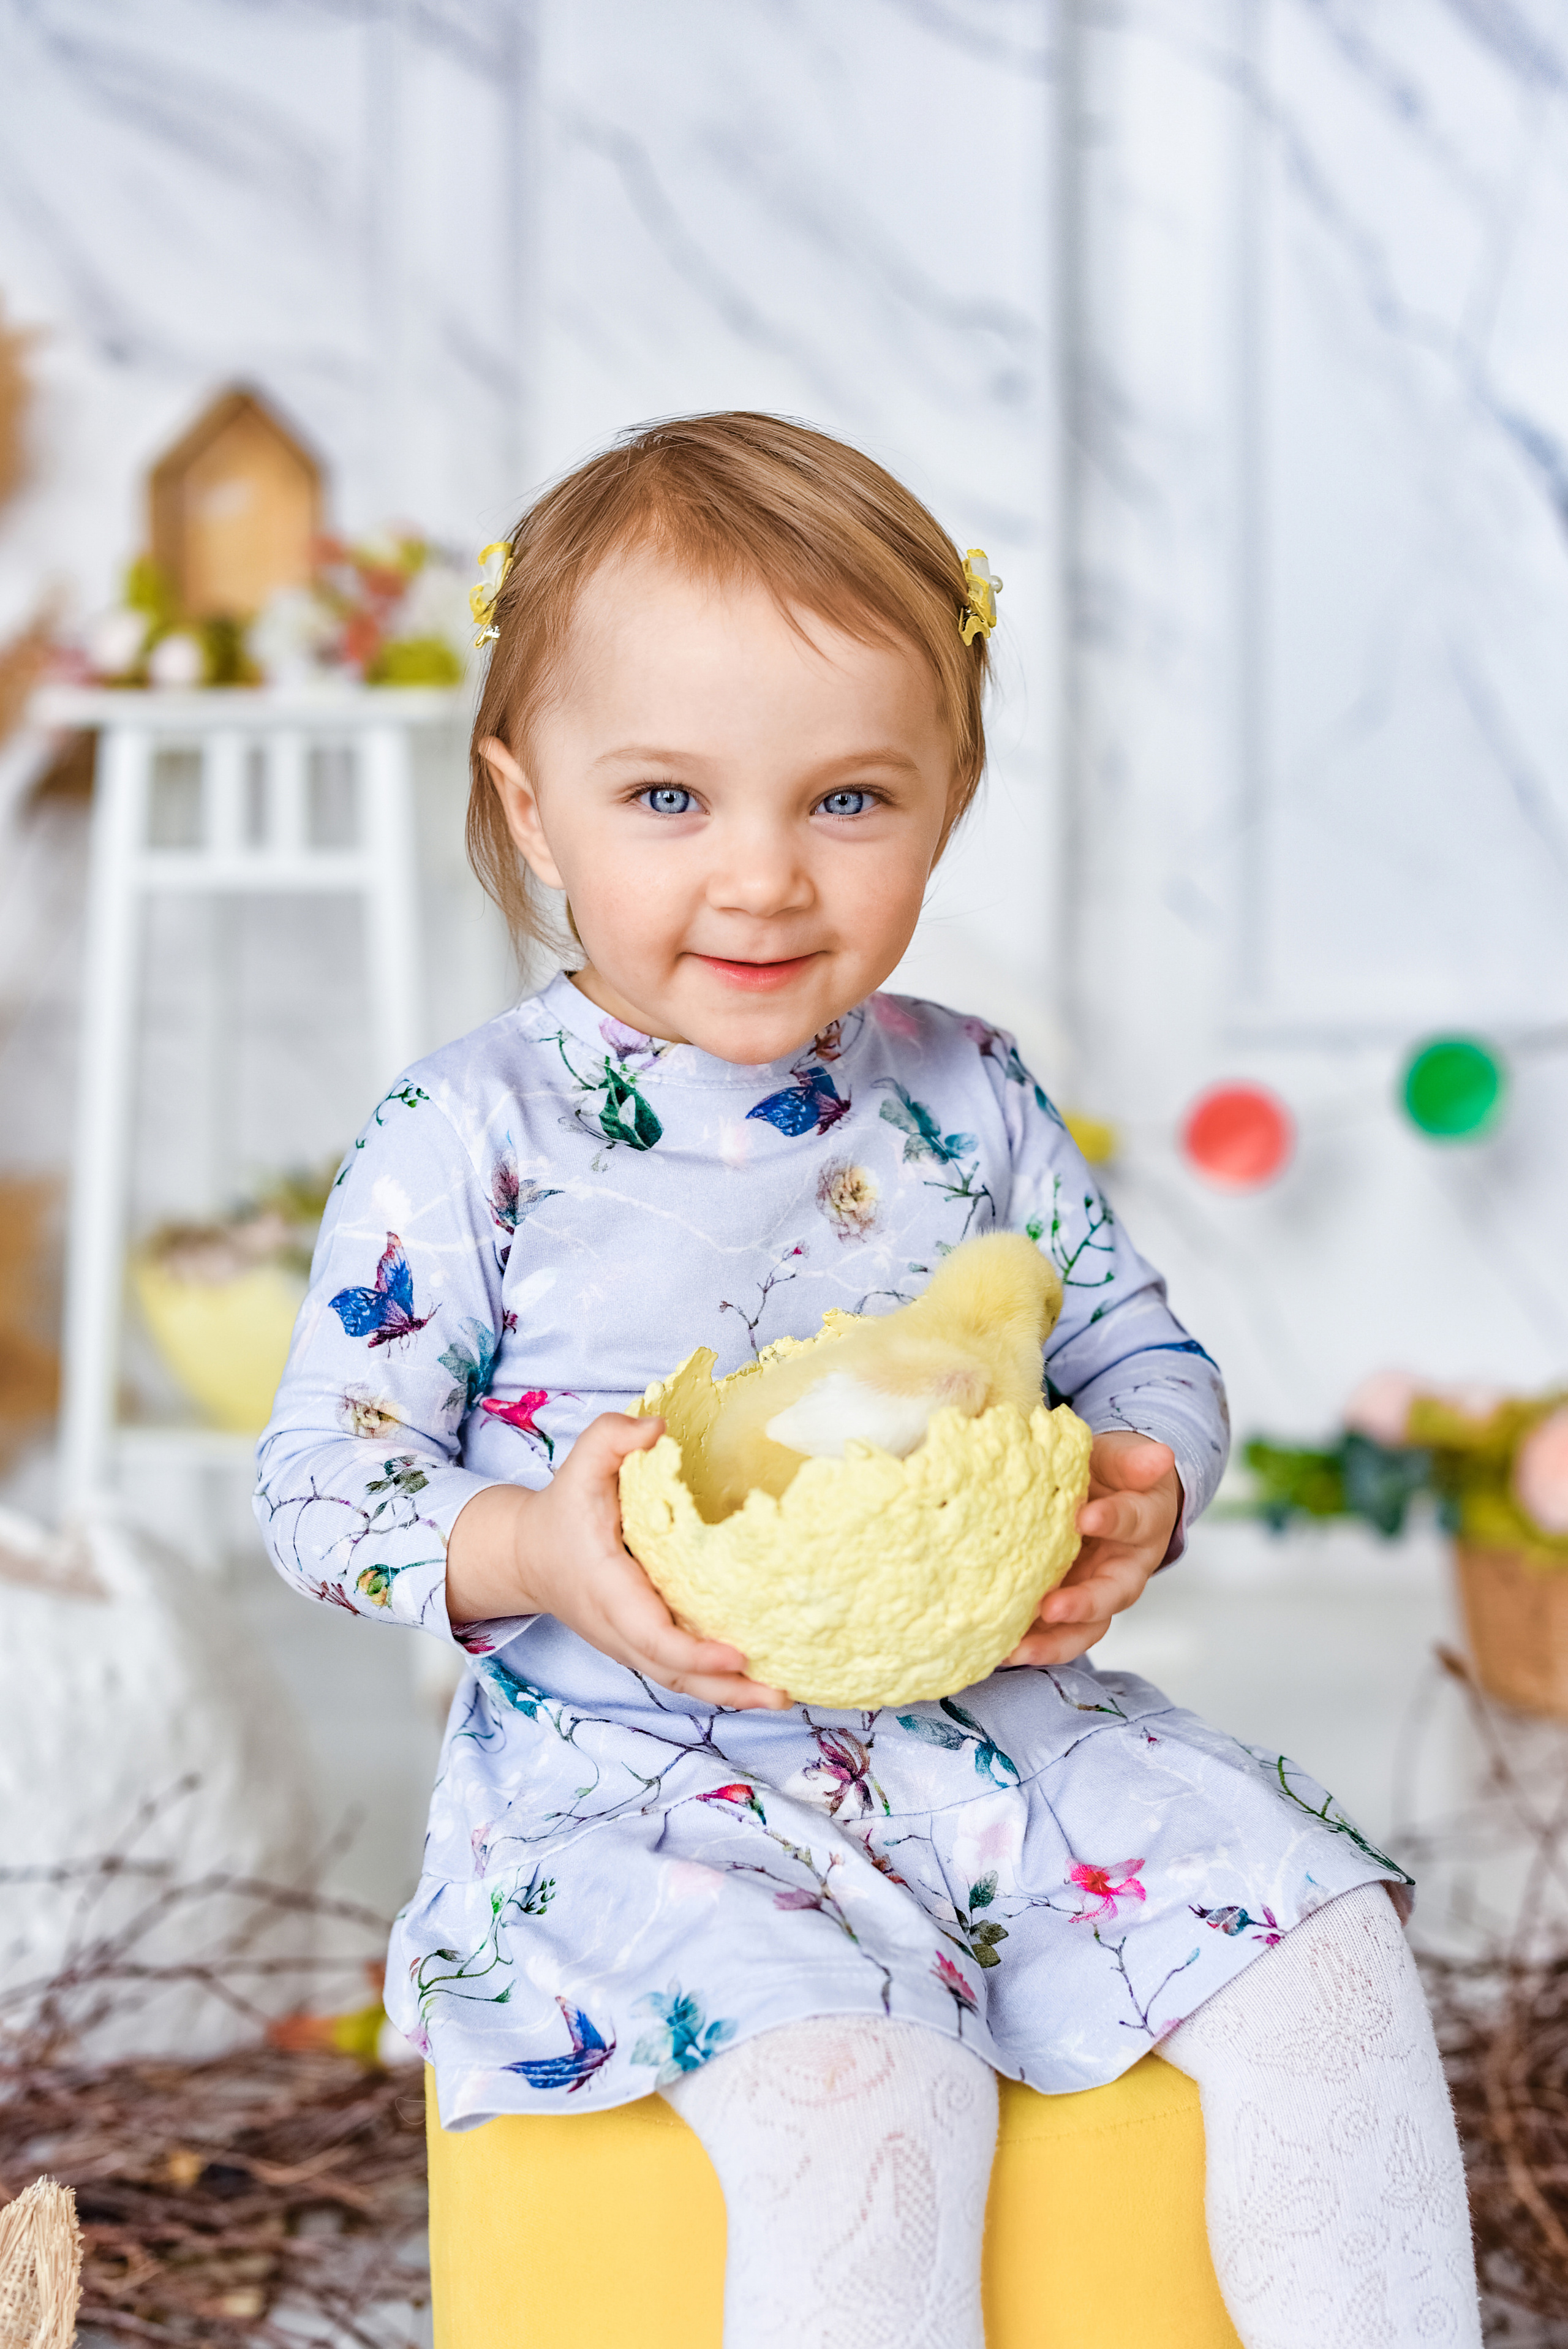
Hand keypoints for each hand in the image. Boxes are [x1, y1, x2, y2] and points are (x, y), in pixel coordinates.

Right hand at [446, 1413, 790, 1709]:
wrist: (526, 1556)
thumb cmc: (561, 1511)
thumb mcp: (579, 1465)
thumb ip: (612, 1438)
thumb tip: (659, 1429)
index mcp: (607, 1589)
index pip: (652, 1634)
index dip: (694, 1651)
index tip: (738, 1654)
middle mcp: (618, 1628)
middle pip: (674, 1673)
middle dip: (727, 1689)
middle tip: (781, 1694)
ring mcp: (628, 1644)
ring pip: (679, 1682)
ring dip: (729, 1694)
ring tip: (781, 1696)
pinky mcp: (639, 1646)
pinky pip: (678, 1673)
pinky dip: (715, 1683)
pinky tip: (756, 1681)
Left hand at [1000, 1431, 1180, 1668]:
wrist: (1109, 1496)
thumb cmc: (1113, 1475)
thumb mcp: (1120, 1458)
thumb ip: (1133, 1460)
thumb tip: (1161, 1455)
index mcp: (1144, 1522)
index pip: (1132, 1520)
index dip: (1112, 1520)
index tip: (1085, 1517)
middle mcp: (1126, 1567)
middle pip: (1112, 1593)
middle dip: (1083, 1604)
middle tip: (1051, 1608)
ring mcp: (1098, 1593)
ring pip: (1087, 1628)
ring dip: (1054, 1643)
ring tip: (1017, 1651)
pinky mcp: (1071, 1609)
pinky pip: (1056, 1635)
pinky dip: (1033, 1647)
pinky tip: (998, 1653)